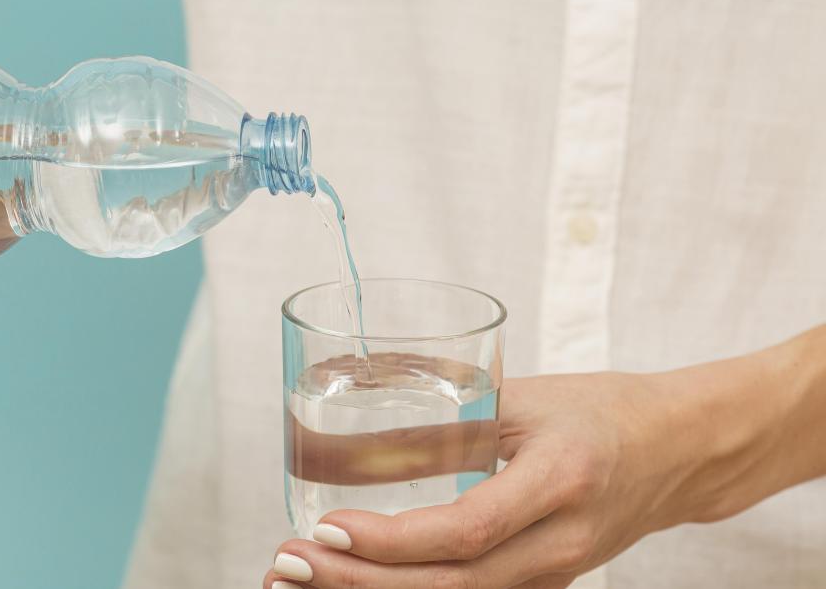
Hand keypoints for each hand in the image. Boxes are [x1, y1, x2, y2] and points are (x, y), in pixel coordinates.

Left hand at [264, 372, 708, 588]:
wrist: (677, 452)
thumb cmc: (601, 411)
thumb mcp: (527, 396)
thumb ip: (449, 406)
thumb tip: (355, 393)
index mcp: (558, 483)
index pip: (466, 530)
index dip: (392, 540)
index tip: (327, 529)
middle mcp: (557, 544)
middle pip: (451, 586)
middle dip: (358, 586)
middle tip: (286, 565)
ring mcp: (552, 575)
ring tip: (292, 584)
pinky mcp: (540, 585)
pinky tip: (351, 588)